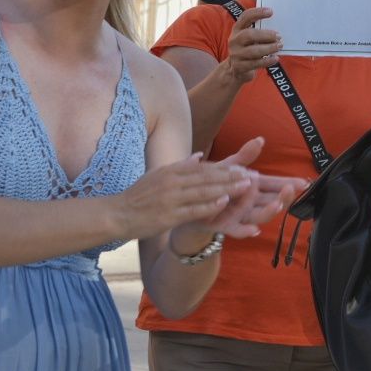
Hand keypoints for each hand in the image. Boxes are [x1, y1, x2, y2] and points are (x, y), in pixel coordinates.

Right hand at [114, 154, 254, 242]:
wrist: (117, 213)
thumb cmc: (139, 196)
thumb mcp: (158, 175)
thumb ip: (180, 166)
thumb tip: (199, 155)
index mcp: (171, 171)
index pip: (204, 167)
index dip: (225, 168)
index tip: (244, 167)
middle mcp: (172, 181)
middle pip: (208, 177)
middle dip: (232, 176)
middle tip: (252, 175)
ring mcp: (171, 198)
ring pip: (204, 191)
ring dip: (227, 188)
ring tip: (246, 186)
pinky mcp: (169, 215)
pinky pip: (193, 209)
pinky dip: (209, 205)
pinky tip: (225, 203)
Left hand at [167, 138, 304, 252]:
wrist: (191, 202)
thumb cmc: (213, 183)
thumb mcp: (227, 167)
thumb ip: (244, 156)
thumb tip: (260, 139)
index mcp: (252, 187)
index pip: (275, 184)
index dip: (289, 183)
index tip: (304, 182)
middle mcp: (250, 203)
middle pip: (272, 201)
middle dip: (283, 196)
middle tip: (291, 189)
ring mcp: (240, 216)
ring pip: (260, 216)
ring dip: (269, 212)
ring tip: (277, 205)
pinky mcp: (226, 226)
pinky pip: (238, 231)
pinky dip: (246, 231)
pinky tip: (253, 229)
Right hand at [222, 6, 281, 83]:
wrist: (235, 69)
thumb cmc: (247, 49)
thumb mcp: (249, 38)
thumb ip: (259, 31)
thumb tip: (277, 28)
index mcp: (237, 29)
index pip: (245, 17)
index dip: (257, 13)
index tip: (271, 11)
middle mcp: (234, 40)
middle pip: (249, 35)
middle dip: (265, 35)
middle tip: (278, 36)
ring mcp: (236, 54)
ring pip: (253, 51)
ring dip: (268, 48)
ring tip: (279, 46)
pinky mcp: (239, 66)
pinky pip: (255, 63)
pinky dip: (267, 61)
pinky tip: (275, 58)